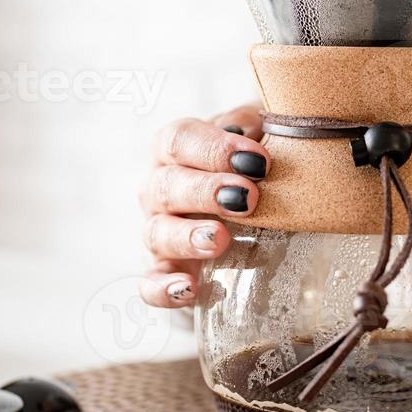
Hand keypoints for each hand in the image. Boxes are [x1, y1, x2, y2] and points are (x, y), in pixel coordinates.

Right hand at [138, 105, 266, 308]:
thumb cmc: (255, 159)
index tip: (258, 161)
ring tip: (220, 239)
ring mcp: (160, 231)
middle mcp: (160, 187)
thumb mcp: (259, 130)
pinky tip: (188, 289)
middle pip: (166, 185)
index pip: (179, 139)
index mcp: (176, 148)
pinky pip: (151, 283)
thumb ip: (254, 122)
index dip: (215, 149)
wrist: (260, 206)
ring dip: (187, 236)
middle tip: (248, 199)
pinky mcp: (167, 271)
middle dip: (206, 191)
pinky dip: (163, 289)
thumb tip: (248, 130)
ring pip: (157, 233)